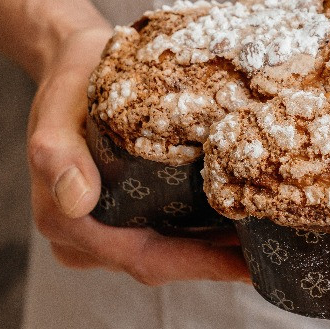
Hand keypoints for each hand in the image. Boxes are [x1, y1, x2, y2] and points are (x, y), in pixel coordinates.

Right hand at [27, 26, 249, 284]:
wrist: (72, 62)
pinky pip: (167, 234)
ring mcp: (103, 230)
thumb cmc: (70, 83)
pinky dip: (202, 233)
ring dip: (214, 251)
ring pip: (166, 254)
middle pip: (159, 263)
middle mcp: (82, 238)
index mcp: (64, 221)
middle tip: (271, 255)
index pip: (140, 257)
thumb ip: (58, 154)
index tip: (244, 265)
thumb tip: (77, 202)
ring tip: (268, 242)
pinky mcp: (123, 214)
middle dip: (215, 262)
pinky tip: (241, 222)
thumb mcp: (58, 109)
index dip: (196, 265)